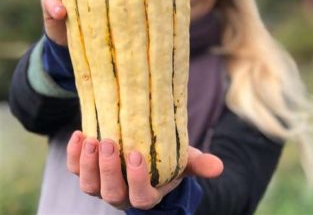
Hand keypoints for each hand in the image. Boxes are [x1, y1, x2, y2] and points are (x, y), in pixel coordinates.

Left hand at [67, 131, 222, 209]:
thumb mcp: (182, 160)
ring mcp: (102, 184)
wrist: (142, 155)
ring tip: (91, 139)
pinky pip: (75, 169)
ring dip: (87, 163)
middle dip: (108, 169)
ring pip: (89, 184)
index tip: (137, 155)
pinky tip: (79, 135)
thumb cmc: (164, 160)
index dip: (137, 180)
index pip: (140, 197)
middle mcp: (121, 194)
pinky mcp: (88, 171)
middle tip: (110, 142)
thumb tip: (218, 167)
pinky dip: (74, 155)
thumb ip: (198, 164)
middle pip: (110, 192)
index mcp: (145, 195)